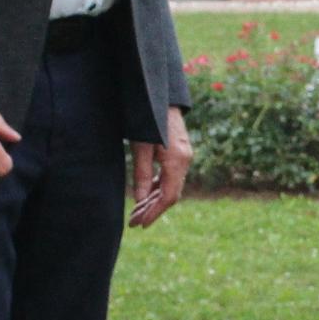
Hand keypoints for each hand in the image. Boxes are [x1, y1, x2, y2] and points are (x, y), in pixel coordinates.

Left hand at [128, 106, 191, 229]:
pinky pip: (170, 176)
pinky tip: (144, 195)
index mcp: (177, 160)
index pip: (168, 196)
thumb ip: (141, 174)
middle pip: (171, 194)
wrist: (161, 95)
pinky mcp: (179, 153)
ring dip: (153, 200)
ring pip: (170, 186)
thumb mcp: (140, 147)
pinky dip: (157, 187)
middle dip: (152, 210)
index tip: (140, 224)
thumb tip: (139, 200)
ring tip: (135, 212)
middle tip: (133, 222)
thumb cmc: (148, 118)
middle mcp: (185, 161)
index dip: (154, 212)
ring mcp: (184, 157)